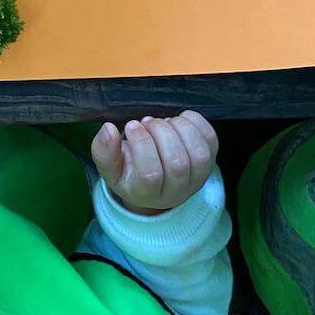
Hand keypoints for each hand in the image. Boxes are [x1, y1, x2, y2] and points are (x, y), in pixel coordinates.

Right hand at [91, 111, 218, 214]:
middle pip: (177, 163)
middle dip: (160, 133)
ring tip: (162, 122)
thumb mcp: (110, 167)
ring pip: (198, 153)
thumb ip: (103, 151)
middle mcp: (176, 192)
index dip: (141, 145)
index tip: (131, 126)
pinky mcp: (210, 161)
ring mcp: (197, 178)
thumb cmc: (130, 171)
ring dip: (179, 128)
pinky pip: (210, 140)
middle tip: (147, 122)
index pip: (150, 175)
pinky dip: (195, 122)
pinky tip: (178, 119)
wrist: (156, 182)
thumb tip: (108, 129)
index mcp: (148, 195)